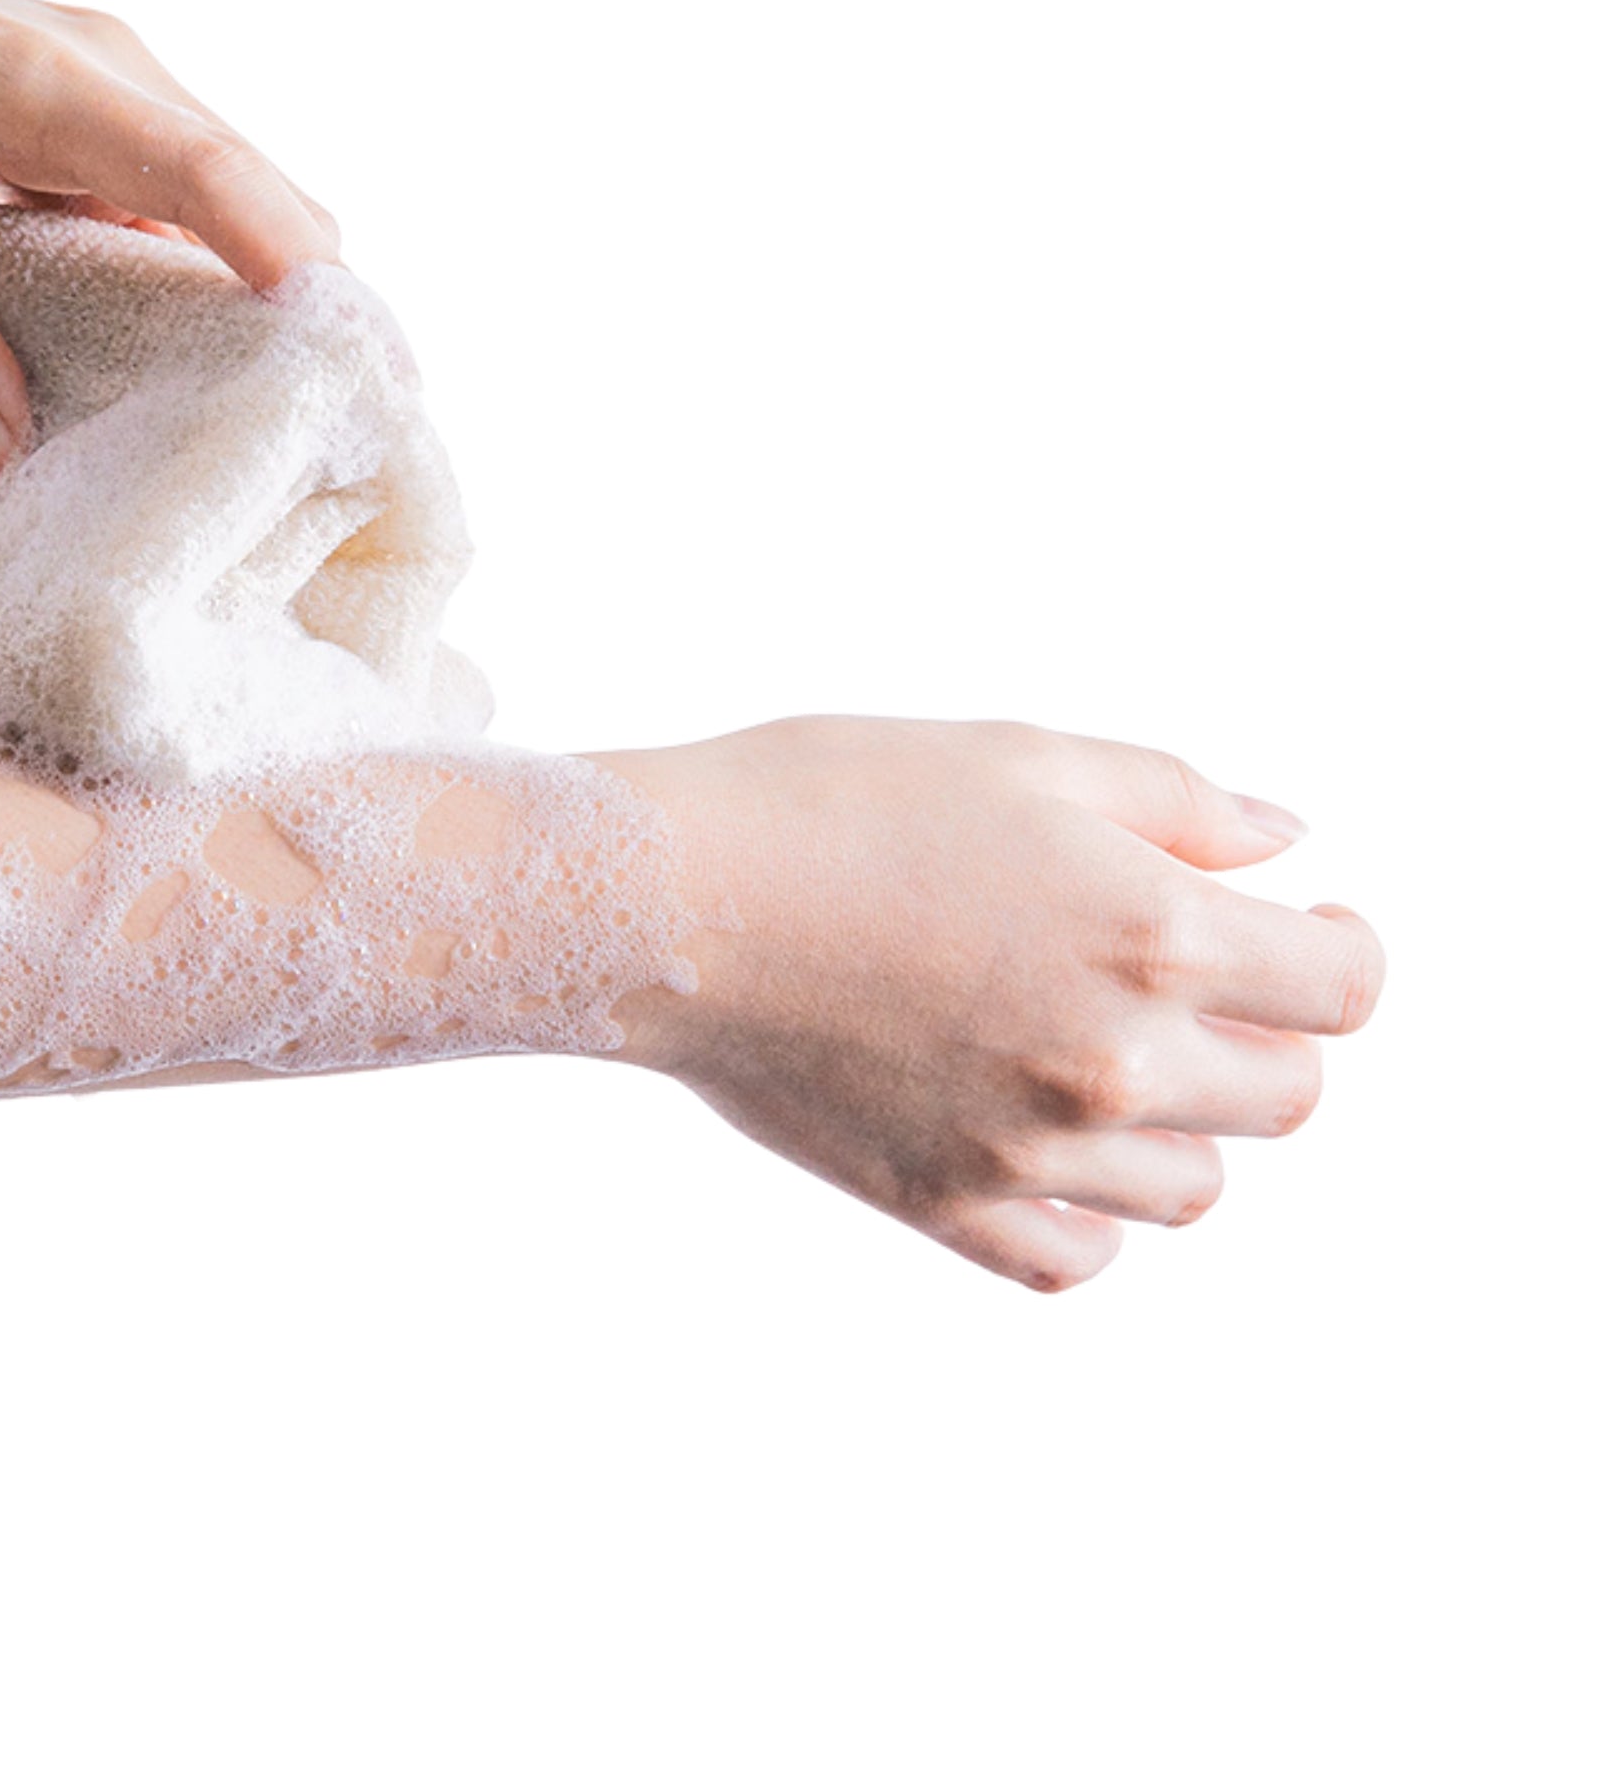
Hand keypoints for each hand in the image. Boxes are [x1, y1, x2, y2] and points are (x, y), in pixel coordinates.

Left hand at [0, 0, 338, 475]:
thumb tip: (11, 461)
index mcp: (37, 75)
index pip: (208, 170)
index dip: (294, 264)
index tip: (364, 359)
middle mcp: (90, 54)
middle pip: (244, 178)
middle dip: (303, 289)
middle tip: (345, 416)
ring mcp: (80, 64)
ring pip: (207, 179)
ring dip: (244, 275)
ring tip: (274, 394)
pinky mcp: (56, 90)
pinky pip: (154, 176)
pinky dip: (180, 253)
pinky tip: (172, 337)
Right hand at [594, 716, 1384, 1290]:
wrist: (668, 899)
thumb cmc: (830, 798)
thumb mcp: (1017, 755)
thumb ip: (1174, 799)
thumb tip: (1283, 843)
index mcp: (1152, 934)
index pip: (1341, 989)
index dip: (1344, 947)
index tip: (1313, 922)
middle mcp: (1114, 1062)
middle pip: (1288, 1096)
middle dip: (1267, 1031)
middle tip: (1201, 978)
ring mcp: (1032, 1152)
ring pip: (1196, 1189)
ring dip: (1184, 1122)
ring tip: (1110, 1051)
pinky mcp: (946, 1205)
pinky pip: (1077, 1258)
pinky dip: (1090, 1215)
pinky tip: (1050, 1144)